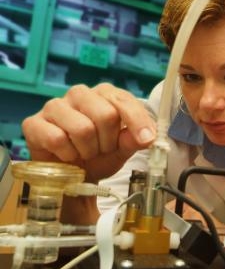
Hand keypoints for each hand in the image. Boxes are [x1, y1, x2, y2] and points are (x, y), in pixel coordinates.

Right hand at [22, 83, 156, 182]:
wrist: (71, 174)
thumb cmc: (99, 155)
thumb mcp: (122, 149)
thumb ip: (134, 140)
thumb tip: (147, 137)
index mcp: (105, 94)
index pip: (124, 100)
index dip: (138, 121)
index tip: (146, 139)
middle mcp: (80, 94)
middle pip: (105, 115)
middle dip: (108, 142)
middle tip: (103, 150)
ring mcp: (55, 106)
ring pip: (83, 129)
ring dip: (88, 151)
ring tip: (85, 153)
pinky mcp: (34, 123)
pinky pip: (57, 139)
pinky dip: (68, 155)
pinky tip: (67, 155)